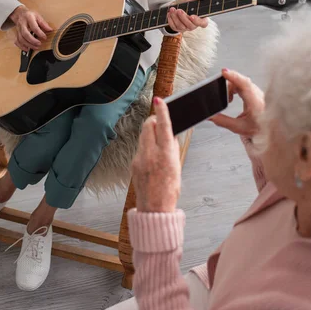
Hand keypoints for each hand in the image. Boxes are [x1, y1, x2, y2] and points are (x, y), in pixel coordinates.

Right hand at [9, 5, 51, 51]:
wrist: (19, 13)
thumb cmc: (30, 15)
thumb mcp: (38, 16)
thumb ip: (44, 23)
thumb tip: (50, 30)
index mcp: (28, 18)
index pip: (34, 27)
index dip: (40, 33)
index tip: (45, 37)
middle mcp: (22, 24)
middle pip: (25, 34)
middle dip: (32, 40)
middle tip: (39, 44)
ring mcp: (18, 29)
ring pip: (21, 39)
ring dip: (28, 45)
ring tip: (36, 47)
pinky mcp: (16, 34)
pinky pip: (17, 41)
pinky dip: (22, 46)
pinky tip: (27, 49)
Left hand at [132, 97, 180, 212]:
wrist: (155, 209)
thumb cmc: (170, 190)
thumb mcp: (177, 166)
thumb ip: (172, 148)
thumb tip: (170, 133)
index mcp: (166, 154)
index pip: (163, 126)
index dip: (161, 111)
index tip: (159, 100)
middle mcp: (151, 154)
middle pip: (148, 126)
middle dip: (153, 120)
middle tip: (159, 122)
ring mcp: (139, 159)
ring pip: (143, 136)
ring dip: (149, 133)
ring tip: (158, 140)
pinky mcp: (133, 164)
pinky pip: (140, 148)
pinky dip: (146, 146)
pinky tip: (152, 155)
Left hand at [167, 0, 208, 32]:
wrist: (175, 6)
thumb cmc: (185, 3)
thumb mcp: (191, 0)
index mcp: (200, 19)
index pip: (203, 23)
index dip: (198, 21)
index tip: (192, 16)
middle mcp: (194, 25)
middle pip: (191, 25)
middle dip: (184, 18)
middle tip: (179, 10)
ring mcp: (186, 28)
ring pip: (181, 26)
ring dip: (176, 18)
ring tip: (172, 9)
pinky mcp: (178, 29)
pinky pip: (174, 27)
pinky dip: (171, 20)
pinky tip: (169, 13)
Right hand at [209, 69, 264, 137]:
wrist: (270, 131)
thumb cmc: (259, 130)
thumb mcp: (239, 128)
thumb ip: (222, 121)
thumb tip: (210, 116)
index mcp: (256, 104)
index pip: (245, 84)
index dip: (234, 76)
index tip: (224, 72)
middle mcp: (258, 96)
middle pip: (242, 81)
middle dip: (229, 83)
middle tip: (219, 88)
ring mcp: (258, 93)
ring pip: (242, 81)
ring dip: (232, 87)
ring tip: (228, 98)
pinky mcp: (255, 92)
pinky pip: (244, 84)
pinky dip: (235, 87)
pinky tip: (231, 96)